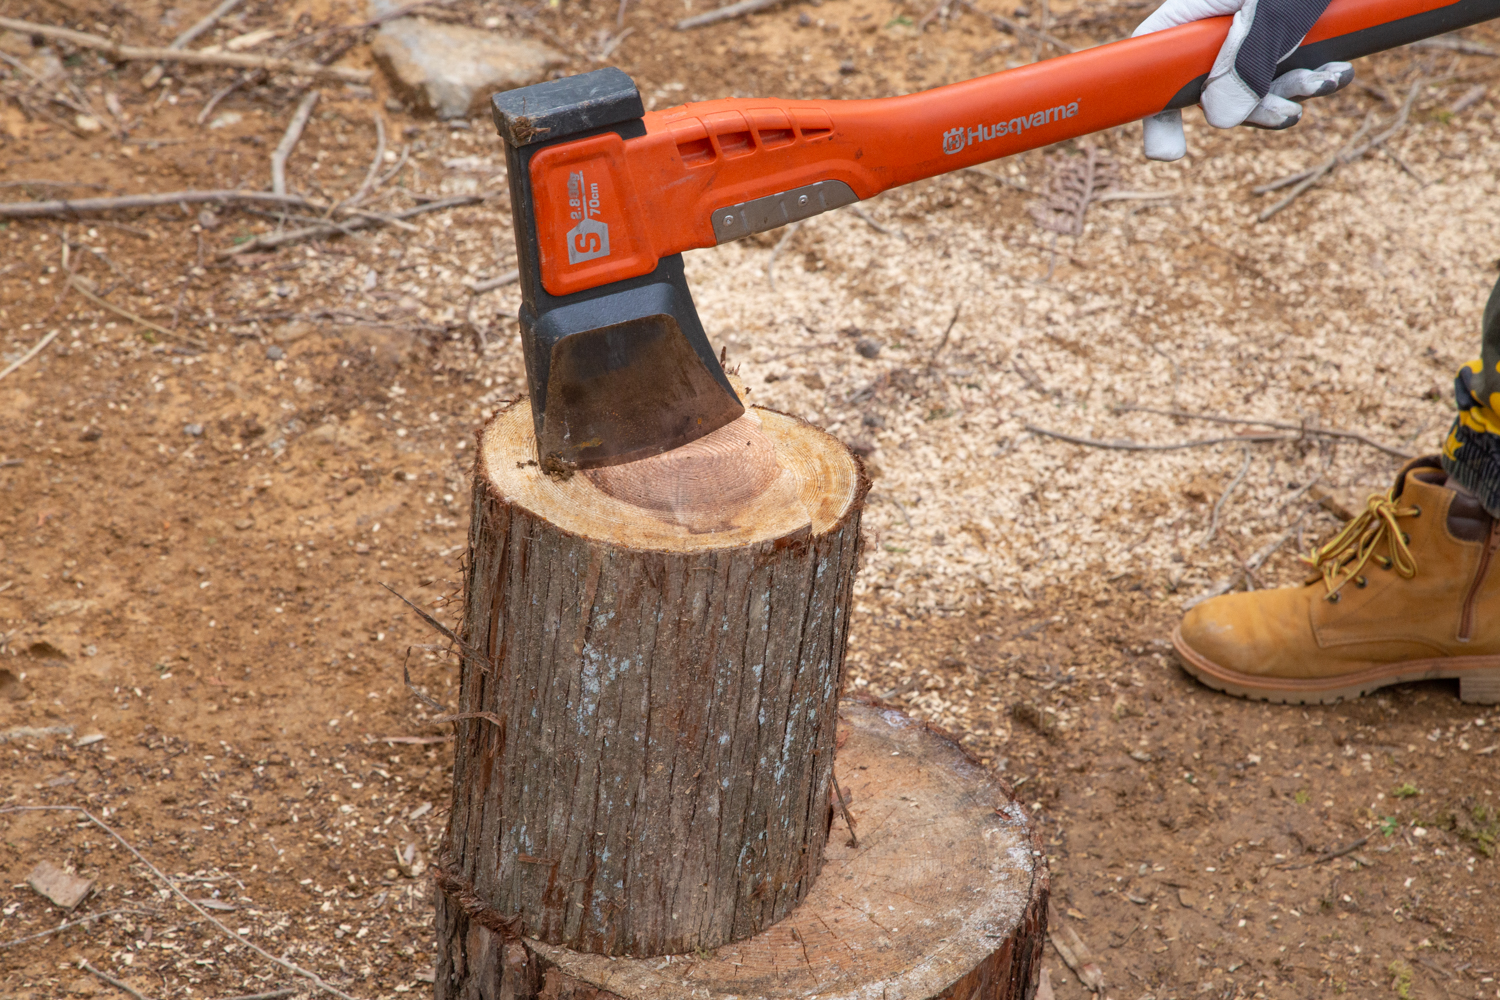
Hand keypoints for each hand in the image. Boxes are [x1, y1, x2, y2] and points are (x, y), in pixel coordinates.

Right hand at [1132, 0, 1354, 160]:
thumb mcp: (1273, 9)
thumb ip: (1246, 59)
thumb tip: (1223, 119)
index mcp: (1194, 15)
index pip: (1153, 67)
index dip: (1156, 110)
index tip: (1170, 153)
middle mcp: (1217, 29)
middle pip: (1210, 91)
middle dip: (1251, 109)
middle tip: (1285, 115)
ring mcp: (1250, 36)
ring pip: (1255, 88)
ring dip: (1294, 94)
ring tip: (1327, 79)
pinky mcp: (1285, 39)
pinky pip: (1288, 76)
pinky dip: (1314, 80)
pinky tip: (1338, 70)